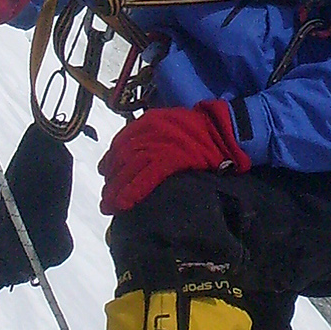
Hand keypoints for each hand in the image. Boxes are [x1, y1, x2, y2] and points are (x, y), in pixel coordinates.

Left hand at [98, 100, 249, 214]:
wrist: (223, 132)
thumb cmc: (200, 132)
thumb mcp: (171, 125)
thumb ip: (153, 138)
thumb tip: (135, 159)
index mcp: (148, 123)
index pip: (121, 144)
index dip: (111, 163)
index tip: (107, 176)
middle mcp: (147, 131)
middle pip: (120, 158)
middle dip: (112, 180)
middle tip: (107, 199)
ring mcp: (157, 145)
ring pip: (126, 170)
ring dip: (115, 190)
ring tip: (111, 206)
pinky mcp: (168, 159)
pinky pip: (143, 178)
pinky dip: (130, 192)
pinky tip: (122, 205)